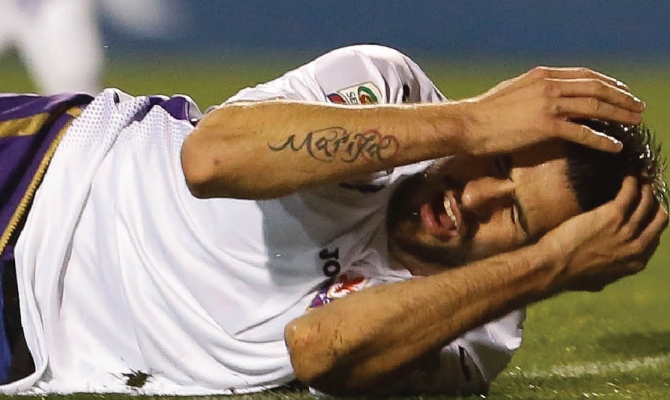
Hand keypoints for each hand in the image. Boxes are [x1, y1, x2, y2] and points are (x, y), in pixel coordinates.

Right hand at [458, 66, 644, 155]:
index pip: (584, 75)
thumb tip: (543, 97)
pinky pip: (583, 133)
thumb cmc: (483, 113)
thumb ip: (532, 91)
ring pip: (595, 107)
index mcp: (541, 75)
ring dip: (619, 115)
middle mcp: (548, 86)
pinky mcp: (546, 126)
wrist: (467, 124)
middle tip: (636, 107)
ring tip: (634, 123)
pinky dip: (602, 140)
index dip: (607, 83)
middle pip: (595, 88)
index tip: (621, 91)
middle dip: (620, 97)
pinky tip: (615, 147)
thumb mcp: (511, 92)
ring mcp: (548, 105)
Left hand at [538, 176, 667, 291]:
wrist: (555, 267)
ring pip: (646, 201)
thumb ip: (612, 271)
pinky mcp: (614, 215)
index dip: (652, 218)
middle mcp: (638, 246)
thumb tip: (613, 267)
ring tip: (637, 177)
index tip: (646, 207)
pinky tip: (626, 175)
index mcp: (637, 261)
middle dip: (654, 200)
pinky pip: (630, 192)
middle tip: (646, 188)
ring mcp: (627, 229)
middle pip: (659, 217)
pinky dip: (630, 182)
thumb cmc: (569, 275)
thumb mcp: (599, 280)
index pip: (655, 235)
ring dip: (644, 187)